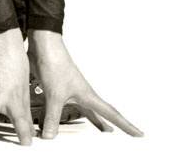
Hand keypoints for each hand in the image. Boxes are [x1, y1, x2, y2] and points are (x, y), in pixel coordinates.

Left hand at [27, 30, 142, 138]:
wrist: (44, 47)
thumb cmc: (55, 64)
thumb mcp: (54, 95)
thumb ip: (52, 117)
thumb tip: (51, 137)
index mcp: (88, 96)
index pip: (112, 114)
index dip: (127, 125)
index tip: (139, 134)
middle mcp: (82, 94)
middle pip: (100, 113)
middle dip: (110, 124)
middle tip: (121, 133)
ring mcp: (71, 91)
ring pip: (85, 110)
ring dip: (93, 119)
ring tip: (101, 128)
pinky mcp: (58, 89)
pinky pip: (66, 107)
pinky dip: (66, 114)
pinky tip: (63, 116)